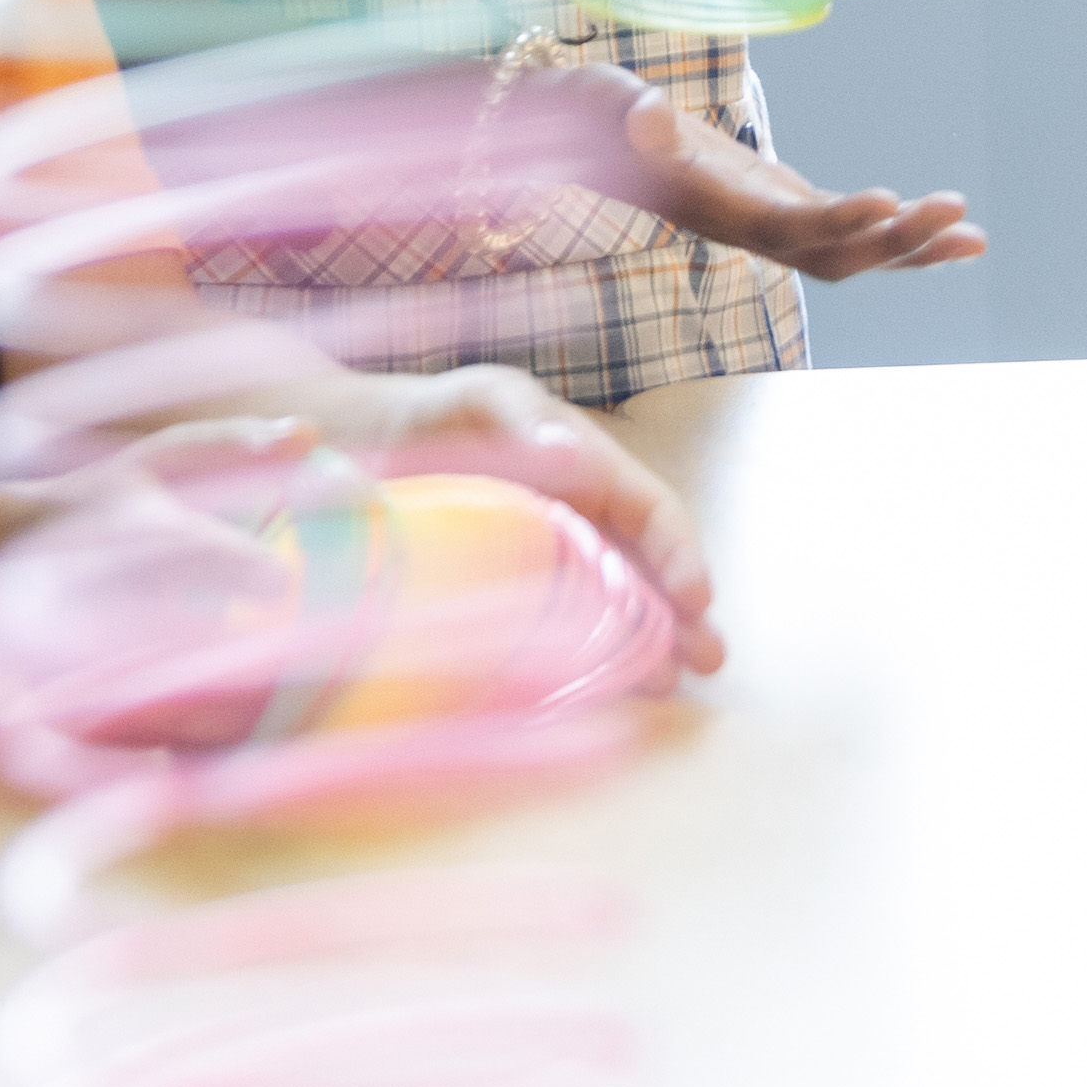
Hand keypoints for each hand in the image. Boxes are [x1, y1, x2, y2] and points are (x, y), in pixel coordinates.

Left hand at [320, 361, 724, 675]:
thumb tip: (573, 454)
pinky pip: (560, 630)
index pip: (656, 515)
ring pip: (613, 608)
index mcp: (595, 473)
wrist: (376, 446)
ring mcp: (554, 562)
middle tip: (710, 662)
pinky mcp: (516, 595)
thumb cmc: (441, 412)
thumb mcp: (485, 396)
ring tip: (667, 687)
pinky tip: (596, 689)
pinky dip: (585, 658)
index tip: (698, 599)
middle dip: (684, 616)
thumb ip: (523, 417)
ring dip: (646, 646)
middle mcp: (586, 522)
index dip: (684, 555)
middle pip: (648, 571)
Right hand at [597, 70, 980, 289]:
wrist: (588, 136)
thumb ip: (626, 114)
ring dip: (912, 248)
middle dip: (895, 240)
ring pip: (850, 254)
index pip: (781, 224)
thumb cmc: (595, 114)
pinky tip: (956, 228)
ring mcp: (769, 222)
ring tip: (975, 237)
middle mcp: (747, 228)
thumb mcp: (605, 103)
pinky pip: (852, 234)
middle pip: (831, 254)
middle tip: (959, 215)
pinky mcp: (785, 208)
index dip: (834, 222)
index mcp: (714, 207)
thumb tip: (647, 115)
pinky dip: (902, 232)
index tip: (885, 203)